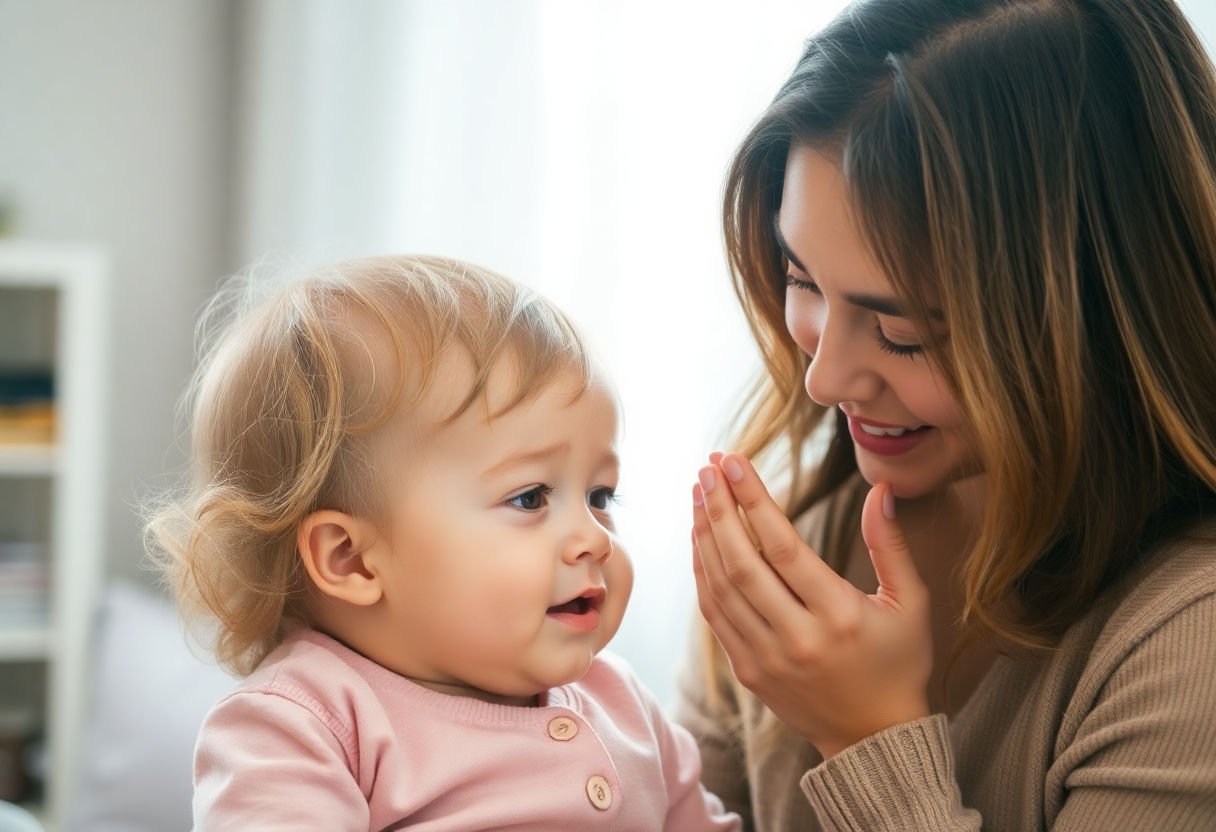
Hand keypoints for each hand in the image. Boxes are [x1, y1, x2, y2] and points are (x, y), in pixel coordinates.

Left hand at [691, 453, 932, 758]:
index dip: (754, 501)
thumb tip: (881, 489)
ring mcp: (767, 659)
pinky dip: (703, 573)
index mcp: (840, 617)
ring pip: (721, 588)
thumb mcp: (909, 603)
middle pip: (743, 564)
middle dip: (719, 510)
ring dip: (704, 536)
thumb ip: (891, 544)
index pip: (784, 547)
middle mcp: (798, 639)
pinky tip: (701, 539)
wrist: (874, 738)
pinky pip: (715, 614)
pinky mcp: (748, 672)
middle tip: (707, 469)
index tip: (734, 462)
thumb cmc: (899, 662)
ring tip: (699, 494)